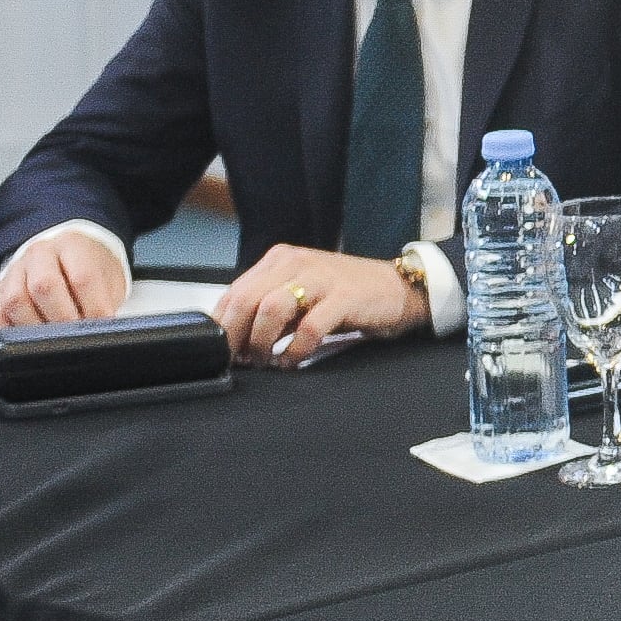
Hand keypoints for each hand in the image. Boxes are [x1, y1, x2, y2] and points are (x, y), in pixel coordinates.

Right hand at [0, 228, 129, 328]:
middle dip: (63, 319)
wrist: (65, 255)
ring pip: (15, 301)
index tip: (101, 325)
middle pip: (44, 286)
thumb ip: (106, 299)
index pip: (82, 277)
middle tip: (76, 336)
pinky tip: (28, 338)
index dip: (94, 307)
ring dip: (36, 327)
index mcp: (72, 245)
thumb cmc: (88, 268)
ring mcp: (15, 271)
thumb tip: (102, 327)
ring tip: (54, 340)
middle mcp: (39, 254)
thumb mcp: (108, 278)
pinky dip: (11, 332)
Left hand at [216, 245, 415, 366]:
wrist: (399, 289)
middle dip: (235, 336)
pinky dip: (295, 350)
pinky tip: (292, 361)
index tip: (221, 351)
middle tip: (239, 360)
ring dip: (261, 342)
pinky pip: (309, 327)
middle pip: (247, 299)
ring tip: (265, 360)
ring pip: (271, 308)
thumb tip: (237, 343)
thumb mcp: (301, 298)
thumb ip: (270, 313)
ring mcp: (320, 277)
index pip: (235, 291)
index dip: (222, 326)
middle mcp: (296, 262)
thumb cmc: (347, 296)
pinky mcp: (344, 296)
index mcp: (280, 260)